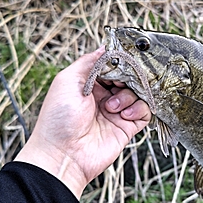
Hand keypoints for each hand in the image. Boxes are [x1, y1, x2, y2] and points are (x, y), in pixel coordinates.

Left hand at [15, 46, 150, 197]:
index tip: (124, 60)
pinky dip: (139, 108)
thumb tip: (106, 47)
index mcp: (89, 83)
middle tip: (120, 83)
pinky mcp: (127, 126)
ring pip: (138, 92)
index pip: (112, 65)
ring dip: (129, 95)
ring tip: (113, 107)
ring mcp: (117, 111)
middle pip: (128, 77)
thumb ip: (89, 62)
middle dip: (128, 77)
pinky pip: (144, 111)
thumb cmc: (58, 120)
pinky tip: (124, 114)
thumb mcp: (67, 80)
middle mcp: (104, 96)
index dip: (119, 62)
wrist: (63, 155)